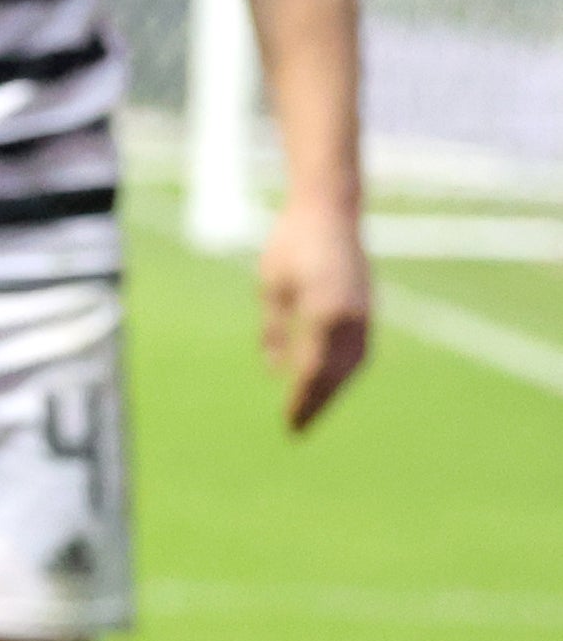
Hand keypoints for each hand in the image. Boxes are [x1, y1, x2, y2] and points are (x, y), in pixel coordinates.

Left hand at [259, 196, 369, 430]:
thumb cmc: (291, 243)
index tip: (288, 421)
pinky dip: (347, 373)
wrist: (330, 210)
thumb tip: (274, 370)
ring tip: (313, 412)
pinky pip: (360, 352)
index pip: (311, 370)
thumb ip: (274, 329)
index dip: (300, 399)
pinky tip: (333, 383)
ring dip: (334, 392)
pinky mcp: (369, 309)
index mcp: (323, 312)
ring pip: (352, 367)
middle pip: (335, 375)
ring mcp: (364, 314)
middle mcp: (350, 318)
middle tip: (297, 430)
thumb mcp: (271, 285)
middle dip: (317, 404)